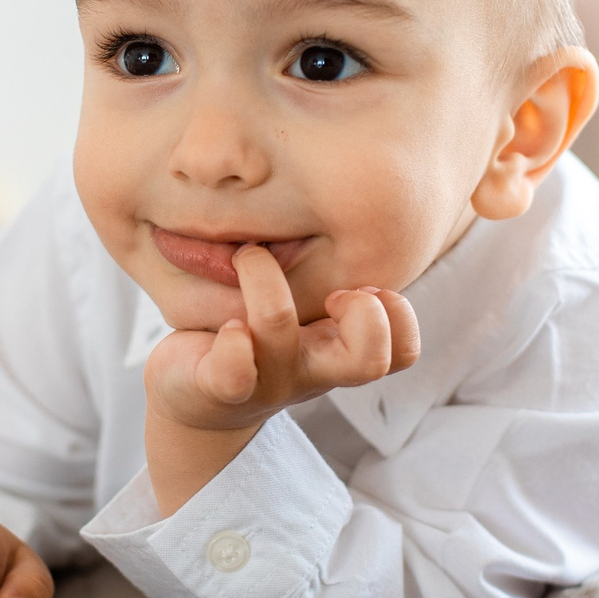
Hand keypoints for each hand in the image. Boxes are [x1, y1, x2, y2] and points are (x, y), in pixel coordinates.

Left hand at [144, 243, 417, 511]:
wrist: (195, 399)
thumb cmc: (255, 338)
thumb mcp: (302, 310)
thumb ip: (326, 273)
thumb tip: (344, 198)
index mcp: (338, 350)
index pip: (403, 352)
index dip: (398, 316)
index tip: (361, 289)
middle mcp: (311, 369)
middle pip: (373, 361)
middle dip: (365, 313)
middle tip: (330, 292)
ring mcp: (266, 380)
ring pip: (280, 331)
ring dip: (265, 277)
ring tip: (248, 255)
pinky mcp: (217, 386)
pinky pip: (232, 371)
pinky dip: (233, 342)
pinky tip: (228, 324)